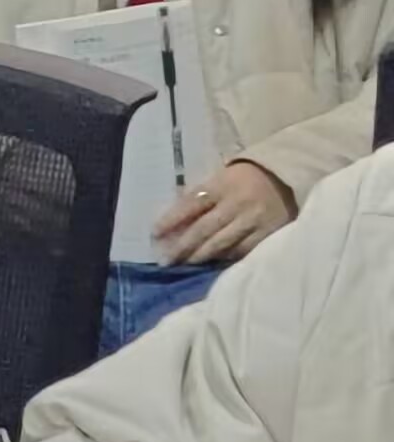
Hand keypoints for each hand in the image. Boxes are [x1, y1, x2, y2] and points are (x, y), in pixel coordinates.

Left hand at [155, 162, 293, 264]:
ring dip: (201, 256)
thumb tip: (173, 217)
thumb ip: (200, 195)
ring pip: (222, 242)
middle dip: (182, 245)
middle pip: (204, 228)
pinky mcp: (268, 233)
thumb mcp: (220, 178)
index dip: (170, 220)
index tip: (154, 234)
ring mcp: (252, 220)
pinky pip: (243, 249)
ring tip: (185, 265)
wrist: (286, 177)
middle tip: (166, 260)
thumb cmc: (245, 178)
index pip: (189, 204)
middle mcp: (235, 203)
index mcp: (220, 186)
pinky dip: (225, 258)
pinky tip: (212, 265)